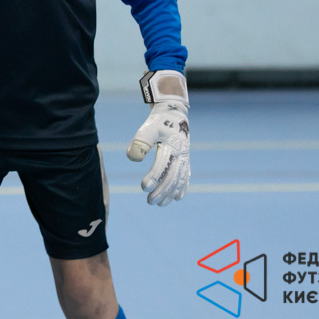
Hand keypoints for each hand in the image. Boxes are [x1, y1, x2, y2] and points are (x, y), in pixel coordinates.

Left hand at [127, 70, 189, 205]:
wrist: (173, 113)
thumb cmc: (158, 122)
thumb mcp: (147, 128)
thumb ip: (140, 142)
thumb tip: (132, 158)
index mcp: (171, 146)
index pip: (162, 166)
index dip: (153, 178)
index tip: (144, 187)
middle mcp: (180, 154)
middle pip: (172, 177)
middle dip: (161, 191)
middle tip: (149, 201)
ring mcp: (185, 157)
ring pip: (179, 179)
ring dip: (170, 193)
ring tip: (159, 204)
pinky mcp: (186, 159)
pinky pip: (186, 176)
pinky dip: (182, 187)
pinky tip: (177, 198)